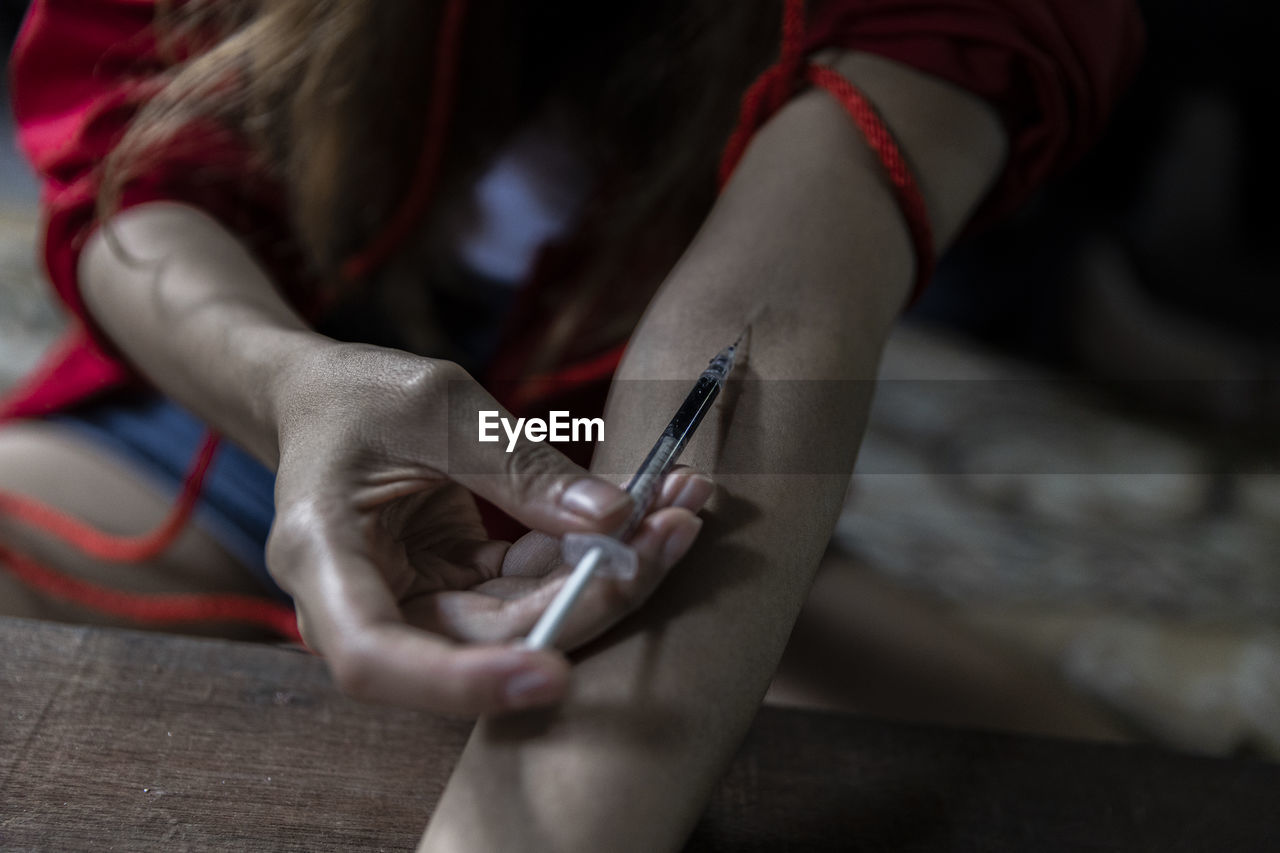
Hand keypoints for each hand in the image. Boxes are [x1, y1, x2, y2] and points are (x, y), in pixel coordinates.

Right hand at [266, 343, 709, 714]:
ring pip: (526, 621)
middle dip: (589, 598)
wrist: (323, 401)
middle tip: (672, 533)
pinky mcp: (457, 591)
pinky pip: (533, 589)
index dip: (464, 682)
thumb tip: (615, 521)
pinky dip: (589, 555)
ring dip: (609, 573)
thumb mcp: (436, 406)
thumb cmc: (357, 396)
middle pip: (485, 642)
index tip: (550, 675)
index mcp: (323, 560)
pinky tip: (651, 510)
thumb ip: (520, 466)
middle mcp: (367, 605)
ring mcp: (417, 605)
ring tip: (681, 508)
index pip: (378, 659)